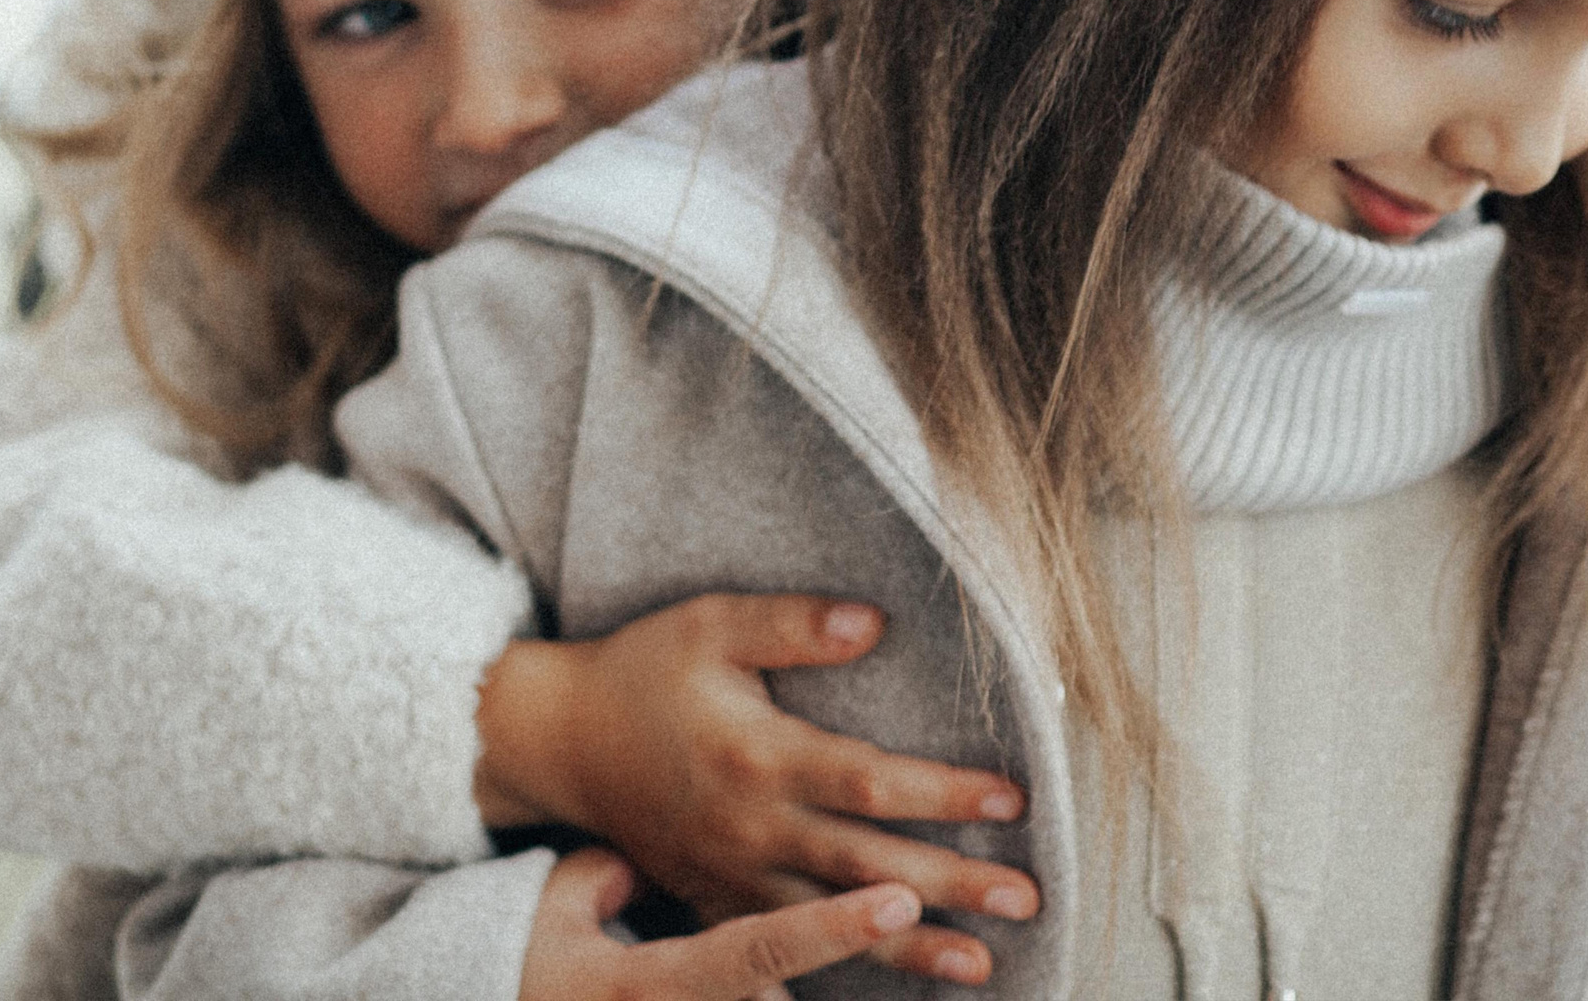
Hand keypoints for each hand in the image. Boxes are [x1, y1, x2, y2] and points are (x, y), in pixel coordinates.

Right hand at [476, 594, 1039, 986]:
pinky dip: (840, 968)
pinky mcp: (714, 900)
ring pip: (833, 921)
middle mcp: (751, 826)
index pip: (868, 781)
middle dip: (952, 883)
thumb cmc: (643, 671)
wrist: (559, 741)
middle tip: (1028, 897)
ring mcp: (732, 875)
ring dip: (911, 945)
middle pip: (866, 863)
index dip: (942, 792)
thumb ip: (791, 623)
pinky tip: (895, 978)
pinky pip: (784, 948)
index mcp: (757, 756)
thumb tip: (873, 621)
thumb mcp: (710, 624)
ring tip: (983, 963)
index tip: (1013, 799)